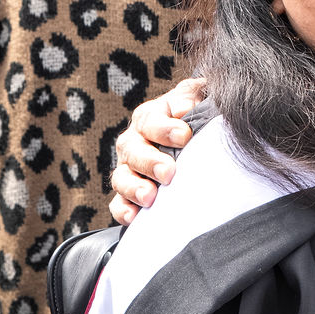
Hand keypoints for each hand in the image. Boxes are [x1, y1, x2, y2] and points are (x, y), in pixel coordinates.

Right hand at [108, 77, 204, 222]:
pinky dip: (124, 210)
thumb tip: (186, 108)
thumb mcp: (196, 98)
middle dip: (150, 162)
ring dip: (134, 188)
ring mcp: (129, 169)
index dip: (165, 128)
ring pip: (122, 177)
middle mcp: (134, 142)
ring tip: (150, 197)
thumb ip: (192, 97)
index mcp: (149, 117)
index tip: (184, 136)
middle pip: (133, 151)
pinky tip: (134, 217)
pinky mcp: (129, 194)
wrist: (194, 138)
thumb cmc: (196, 116)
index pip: (150, 121)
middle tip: (169, 172)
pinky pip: (119, 203)